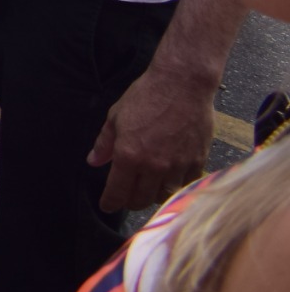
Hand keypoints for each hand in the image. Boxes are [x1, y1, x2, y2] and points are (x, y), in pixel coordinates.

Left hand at [90, 62, 216, 210]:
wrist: (182, 85)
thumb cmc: (145, 97)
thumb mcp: (116, 116)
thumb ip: (104, 143)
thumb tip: (93, 162)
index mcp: (129, 156)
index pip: (118, 192)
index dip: (110, 202)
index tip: (107, 206)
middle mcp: (153, 166)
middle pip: (141, 200)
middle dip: (130, 201)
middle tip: (126, 197)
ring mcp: (177, 166)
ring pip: (164, 196)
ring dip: (153, 196)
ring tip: (147, 189)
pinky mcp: (197, 162)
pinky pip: (185, 185)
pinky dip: (175, 187)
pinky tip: (169, 180)